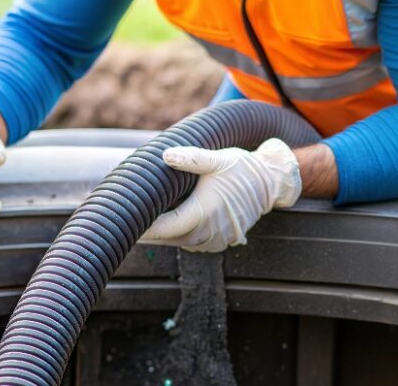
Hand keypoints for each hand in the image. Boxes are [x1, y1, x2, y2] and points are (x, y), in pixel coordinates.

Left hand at [140, 138, 301, 252]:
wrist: (270, 183)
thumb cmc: (242, 169)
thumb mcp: (218, 159)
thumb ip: (191, 158)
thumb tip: (165, 155)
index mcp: (205, 212)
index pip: (167, 227)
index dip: (146, 228)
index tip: (127, 221)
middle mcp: (211, 231)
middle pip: (170, 239)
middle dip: (150, 233)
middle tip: (127, 223)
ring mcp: (217, 239)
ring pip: (182, 243)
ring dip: (165, 236)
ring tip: (144, 224)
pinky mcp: (222, 241)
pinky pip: (195, 243)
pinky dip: (181, 236)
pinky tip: (170, 225)